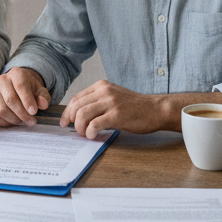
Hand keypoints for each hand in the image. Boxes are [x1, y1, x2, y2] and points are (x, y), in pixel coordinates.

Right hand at [0, 68, 49, 126]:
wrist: (16, 85)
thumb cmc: (29, 89)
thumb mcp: (40, 91)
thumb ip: (43, 97)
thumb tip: (42, 104)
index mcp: (16, 73)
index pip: (20, 86)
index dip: (27, 101)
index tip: (34, 112)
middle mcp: (2, 79)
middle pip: (10, 100)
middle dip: (22, 114)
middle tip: (32, 122)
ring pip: (2, 110)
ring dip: (14, 119)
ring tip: (22, 120)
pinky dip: (4, 123)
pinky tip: (12, 121)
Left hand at [62, 84, 221, 140]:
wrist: (155, 109)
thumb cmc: (135, 107)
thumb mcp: (113, 97)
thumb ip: (97, 102)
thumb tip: (78, 115)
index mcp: (101, 86)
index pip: (77, 98)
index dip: (68, 112)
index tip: (66, 122)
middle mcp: (104, 91)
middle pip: (77, 106)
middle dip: (72, 121)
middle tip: (76, 131)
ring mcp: (111, 102)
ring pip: (83, 115)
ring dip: (80, 128)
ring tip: (86, 134)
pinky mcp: (117, 114)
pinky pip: (95, 124)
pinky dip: (90, 132)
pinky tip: (93, 136)